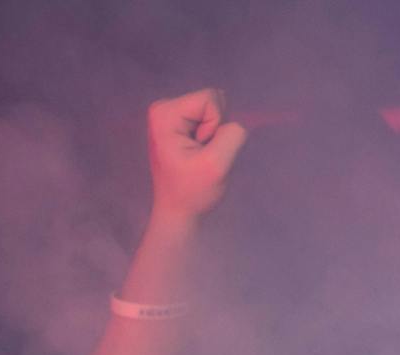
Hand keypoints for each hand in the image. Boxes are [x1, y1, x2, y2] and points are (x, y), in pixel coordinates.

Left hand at [147, 88, 248, 224]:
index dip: (215, 126)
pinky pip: (210, 118)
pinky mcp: (178, 122)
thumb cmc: (193, 192)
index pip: (210, 99)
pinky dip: (210, 137)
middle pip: (212, 101)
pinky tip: (197, 154)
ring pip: (214, 110)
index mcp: (165, 113)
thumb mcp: (217, 165)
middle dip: (215, 129)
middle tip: (200, 154)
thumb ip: (232, 135)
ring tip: (198, 156)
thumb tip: (235, 121)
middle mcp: (164, 107)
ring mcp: (170, 113)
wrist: (177, 210)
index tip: (201, 150)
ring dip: (214, 135)